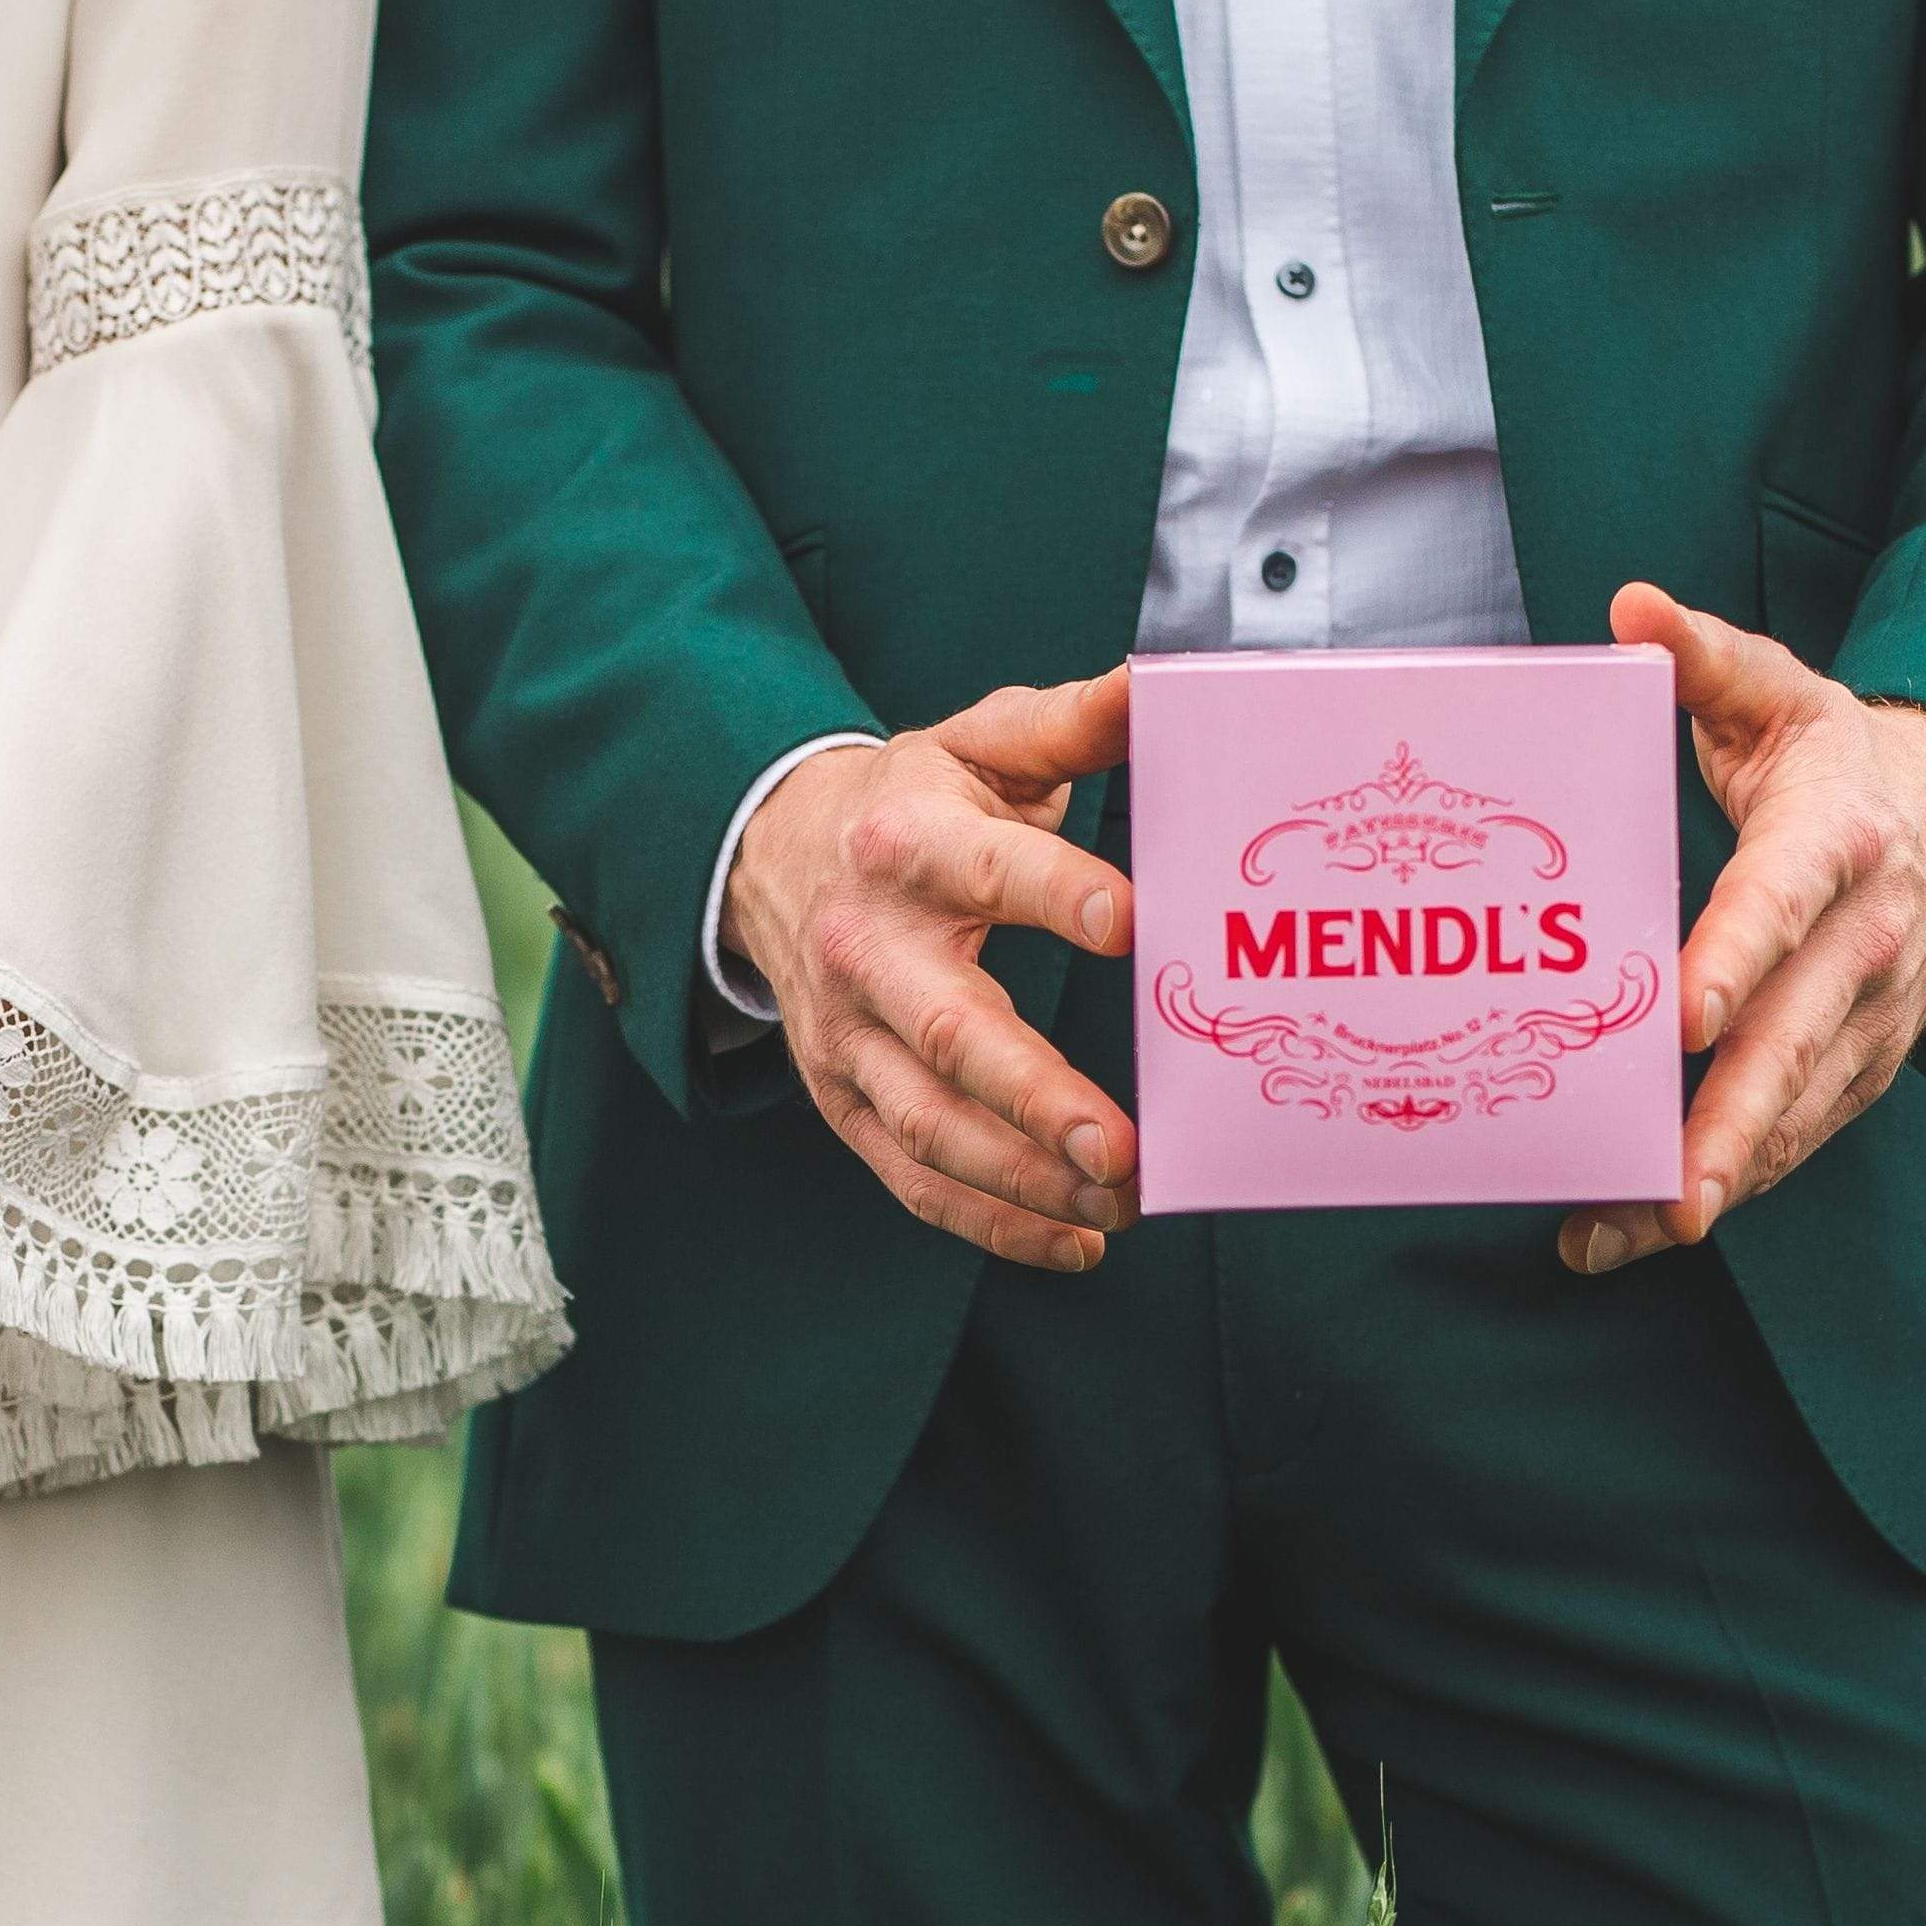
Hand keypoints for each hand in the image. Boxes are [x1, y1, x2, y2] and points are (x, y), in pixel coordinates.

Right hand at [722, 675, 1139, 1267]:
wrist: (768, 855)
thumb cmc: (909, 806)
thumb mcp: (977, 745)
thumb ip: (1069, 724)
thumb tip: (1157, 686)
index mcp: (910, 845)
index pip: (991, 870)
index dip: (1060, 894)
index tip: (1134, 923)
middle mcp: (868, 949)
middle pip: (949, 1033)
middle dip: (1034, 1096)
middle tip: (1120, 1144)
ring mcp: (848, 1036)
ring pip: (929, 1127)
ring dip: (1024, 1178)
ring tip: (1120, 1199)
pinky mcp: (843, 1097)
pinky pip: (913, 1179)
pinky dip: (993, 1223)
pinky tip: (1076, 1238)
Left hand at [1560, 583, 1925, 1276]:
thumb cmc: (1835, 754)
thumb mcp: (1777, 692)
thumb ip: (1701, 658)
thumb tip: (1630, 609)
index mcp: (1836, 843)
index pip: (1779, 906)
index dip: (1733, 961)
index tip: (1679, 1018)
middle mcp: (1864, 941)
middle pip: (1795, 1042)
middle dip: (1733, 1122)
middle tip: (1673, 1192)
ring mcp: (1869, 1014)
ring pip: (1794, 1111)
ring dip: (1716, 1176)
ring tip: (1624, 1233)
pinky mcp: (1859, 1064)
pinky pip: (1794, 1136)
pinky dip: (1728, 1183)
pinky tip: (1637, 1231)